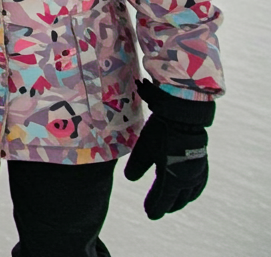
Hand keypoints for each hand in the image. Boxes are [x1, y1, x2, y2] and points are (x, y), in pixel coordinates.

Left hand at [123, 79, 215, 219]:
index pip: (163, 200)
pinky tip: (189, 189)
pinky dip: (192, 191)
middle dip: (167, 205)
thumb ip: (137, 167)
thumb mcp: (143, 150)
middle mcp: (189, 181)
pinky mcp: (202, 164)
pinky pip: (199, 184)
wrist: (184, 118)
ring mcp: (198, 173)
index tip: (149, 214)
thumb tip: (130, 179)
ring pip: (190, 194)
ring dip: (180, 200)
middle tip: (157, 210)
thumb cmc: (160, 134)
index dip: (155, 208)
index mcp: (174, 180)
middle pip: (177, 200)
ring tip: (172, 203)